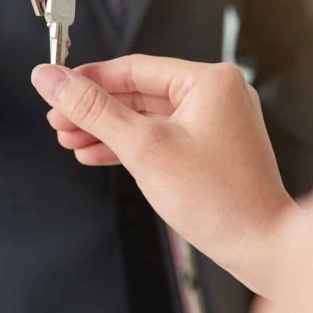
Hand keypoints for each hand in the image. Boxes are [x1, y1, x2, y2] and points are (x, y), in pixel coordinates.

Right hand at [31, 56, 292, 294]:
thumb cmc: (220, 199)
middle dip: (95, 110)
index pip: (135, 67)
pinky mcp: (212, 149)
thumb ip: (93, 109)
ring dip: (108, 130)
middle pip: (139, 92)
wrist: (259, 245)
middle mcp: (219, 95)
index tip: (55, 85)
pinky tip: (98, 154)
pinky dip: (130, 146)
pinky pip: (162, 136)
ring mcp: (217, 123)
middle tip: (59, 119)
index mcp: (211, 80)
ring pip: (148, 117)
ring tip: (71, 139)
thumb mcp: (143, 147)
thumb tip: (53, 79)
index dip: (89, 79)